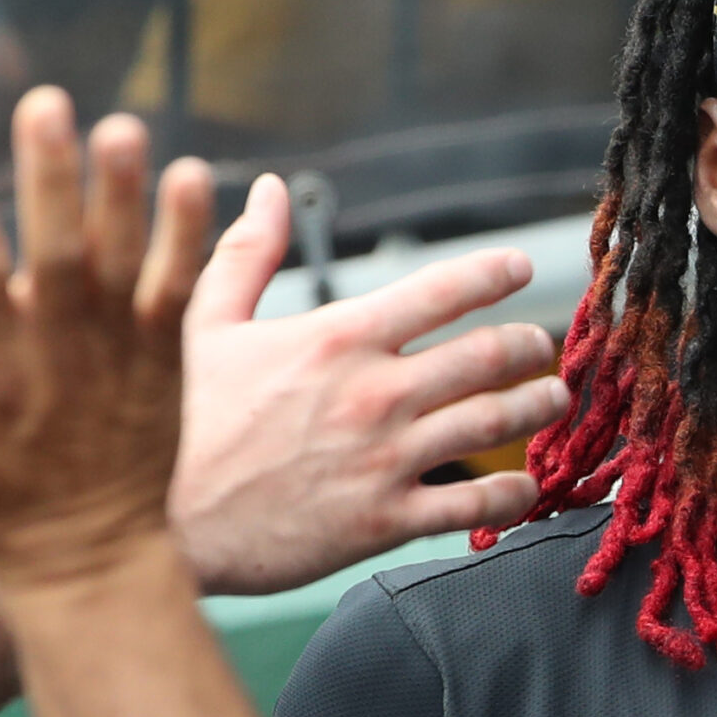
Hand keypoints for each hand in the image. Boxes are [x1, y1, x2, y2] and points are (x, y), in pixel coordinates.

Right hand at [0, 86, 211, 587]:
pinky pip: (178, 291)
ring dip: (125, 196)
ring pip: (123, 267)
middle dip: (51, 180)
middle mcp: (57, 360)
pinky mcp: (163, 363)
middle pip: (56, 258)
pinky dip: (186, 237)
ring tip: (123, 128)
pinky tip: (192, 175)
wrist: (86, 558)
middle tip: (46, 104)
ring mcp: (117, 359)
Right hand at [171, 172, 566, 594]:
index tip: (522, 266)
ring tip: (552, 399)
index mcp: (338, 337)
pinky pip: (473, 505)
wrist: (163, 526)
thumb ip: (246, 254)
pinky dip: (512, 493)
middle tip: (545, 345)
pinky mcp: (385, 520)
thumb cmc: (180, 423)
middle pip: (486, 356)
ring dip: (535, 407)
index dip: (494, 273)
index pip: (441, 290)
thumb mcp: (203, 324)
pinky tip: (527, 487)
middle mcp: (373, 393)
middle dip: (529, 346)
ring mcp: (385, 459)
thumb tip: (268, 190)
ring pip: (493, 423)